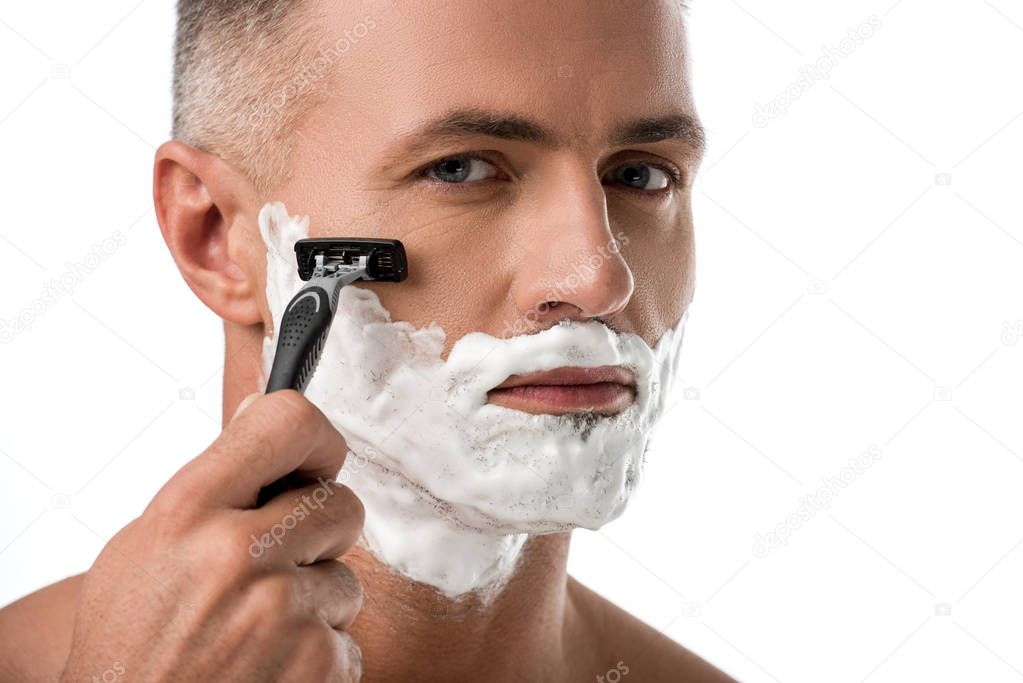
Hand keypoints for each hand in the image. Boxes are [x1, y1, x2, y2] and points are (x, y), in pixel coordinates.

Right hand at [59, 390, 364, 681]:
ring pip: (347, 581)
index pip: (289, 422)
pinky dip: (318, 658)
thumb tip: (262, 411)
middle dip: (320, 535)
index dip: (318, 441)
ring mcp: (280, 612)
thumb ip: (212, 483)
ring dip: (315, 606)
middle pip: (342, 505)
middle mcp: (238, 553)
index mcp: (189, 510)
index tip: (318, 461)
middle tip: (278, 566)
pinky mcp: (315, 664)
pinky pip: (349, 642)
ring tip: (257, 632)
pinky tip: (269, 667)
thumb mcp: (143, 545)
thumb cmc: (131, 643)